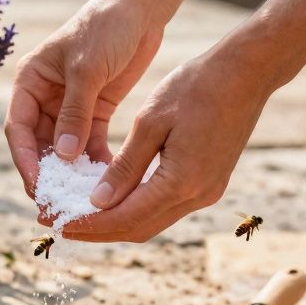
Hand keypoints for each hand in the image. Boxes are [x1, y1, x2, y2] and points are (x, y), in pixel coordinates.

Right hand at [4, 0, 164, 192]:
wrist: (140, 9)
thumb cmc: (106, 28)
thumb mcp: (87, 70)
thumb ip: (74, 113)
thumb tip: (62, 156)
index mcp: (29, 82)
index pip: (19, 129)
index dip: (26, 160)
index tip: (37, 186)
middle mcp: (44, 97)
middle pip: (39, 145)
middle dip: (48, 174)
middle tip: (57, 204)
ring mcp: (69, 106)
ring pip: (64, 149)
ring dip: (71, 173)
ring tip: (81, 200)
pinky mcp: (95, 110)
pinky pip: (89, 144)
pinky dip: (94, 162)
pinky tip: (104, 182)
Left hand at [62, 44, 275, 242]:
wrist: (247, 73)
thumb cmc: (196, 88)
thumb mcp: (151, 122)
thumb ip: (125, 166)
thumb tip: (98, 202)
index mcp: (181, 182)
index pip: (125, 218)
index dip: (89, 225)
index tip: (58, 224)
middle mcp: (197, 196)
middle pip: (138, 229)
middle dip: (98, 231)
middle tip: (60, 224)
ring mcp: (207, 192)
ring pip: (152, 221)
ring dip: (116, 222)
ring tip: (80, 214)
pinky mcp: (210, 183)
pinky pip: (166, 207)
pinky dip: (136, 208)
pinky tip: (113, 198)